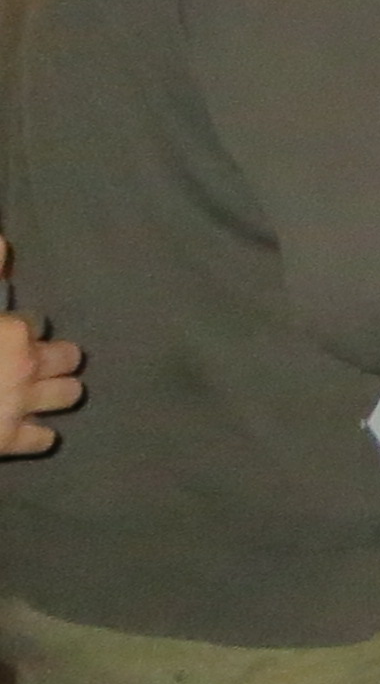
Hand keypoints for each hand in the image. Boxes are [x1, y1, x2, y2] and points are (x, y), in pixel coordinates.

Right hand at [0, 242, 79, 454]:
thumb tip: (2, 241)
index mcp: (13, 331)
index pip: (36, 322)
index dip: (22, 327)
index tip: (10, 331)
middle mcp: (28, 367)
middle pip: (69, 357)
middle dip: (55, 357)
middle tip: (36, 360)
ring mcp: (22, 406)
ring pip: (69, 394)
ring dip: (56, 391)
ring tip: (41, 390)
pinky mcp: (10, 441)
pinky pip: (43, 439)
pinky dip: (36, 434)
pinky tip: (27, 429)